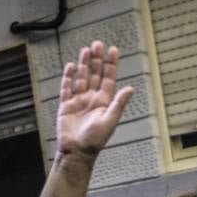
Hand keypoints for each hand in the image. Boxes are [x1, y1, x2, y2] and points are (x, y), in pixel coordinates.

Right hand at [55, 41, 131, 158]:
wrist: (76, 152)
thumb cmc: (94, 141)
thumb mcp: (110, 121)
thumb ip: (118, 104)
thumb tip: (130, 88)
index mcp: (103, 102)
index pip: (108, 78)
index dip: (111, 64)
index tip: (113, 50)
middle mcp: (91, 99)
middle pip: (94, 74)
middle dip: (96, 59)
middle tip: (98, 44)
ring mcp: (78, 101)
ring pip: (81, 78)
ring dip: (84, 64)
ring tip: (86, 50)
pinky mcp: (66, 106)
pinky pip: (67, 88)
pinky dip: (68, 77)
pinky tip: (72, 66)